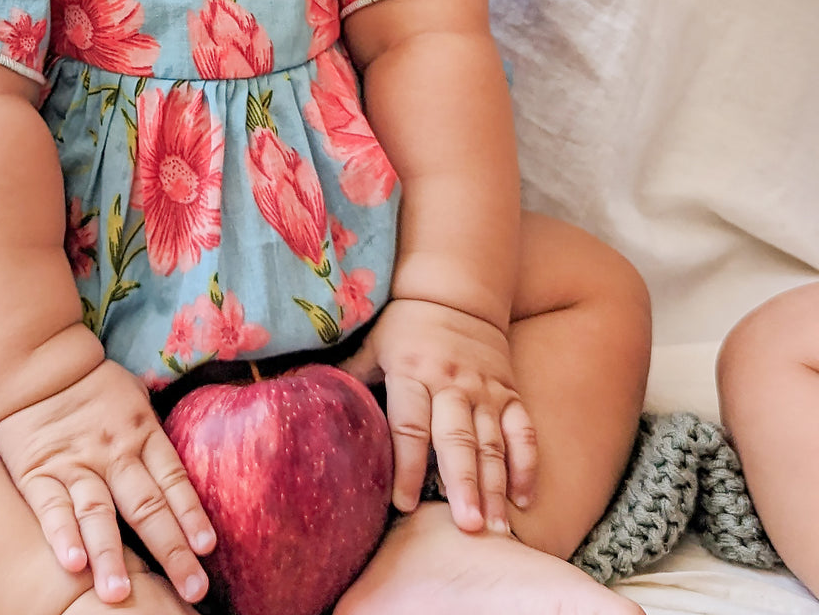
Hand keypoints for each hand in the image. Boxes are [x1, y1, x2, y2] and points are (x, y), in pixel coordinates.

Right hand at [0, 359, 215, 604]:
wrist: (36, 365)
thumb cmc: (94, 386)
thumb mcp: (134, 397)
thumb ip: (155, 434)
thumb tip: (184, 468)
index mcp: (141, 432)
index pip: (173, 479)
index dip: (191, 514)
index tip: (206, 549)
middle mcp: (113, 452)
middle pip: (145, 506)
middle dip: (170, 550)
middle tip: (191, 588)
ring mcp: (75, 464)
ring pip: (97, 513)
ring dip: (110, 554)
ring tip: (119, 593)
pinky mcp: (38, 472)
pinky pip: (51, 507)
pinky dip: (62, 535)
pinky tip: (73, 563)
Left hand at [340, 298, 536, 534]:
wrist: (455, 293)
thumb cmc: (404, 326)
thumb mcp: (373, 344)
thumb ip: (349, 376)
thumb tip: (296, 393)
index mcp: (412, 372)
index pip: (408, 424)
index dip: (406, 464)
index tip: (403, 504)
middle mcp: (451, 384)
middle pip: (457, 439)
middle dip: (463, 485)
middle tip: (467, 528)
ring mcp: (484, 391)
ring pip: (493, 442)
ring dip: (495, 486)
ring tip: (496, 528)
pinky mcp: (509, 393)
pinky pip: (523, 431)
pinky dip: (526, 464)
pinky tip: (524, 499)